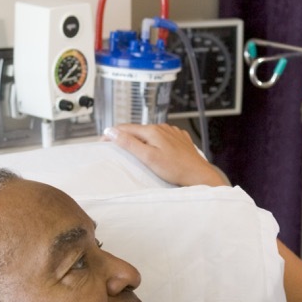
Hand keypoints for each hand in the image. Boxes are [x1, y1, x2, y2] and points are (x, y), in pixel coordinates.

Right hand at [102, 123, 229, 186]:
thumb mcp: (148, 157)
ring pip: (150, 133)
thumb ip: (129, 143)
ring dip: (140, 139)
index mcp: (152, 131)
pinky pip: (163, 137)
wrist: (198, 174)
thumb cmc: (175, 169)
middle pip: (138, 130)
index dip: (112, 134)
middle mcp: (162, 127)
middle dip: (126, 137)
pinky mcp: (180, 138)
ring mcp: (172, 132)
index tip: (102, 142)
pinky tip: (155, 150)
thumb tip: (112, 132)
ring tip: (134, 150)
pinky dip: (155, 141)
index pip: (125, 128)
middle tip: (116, 148)